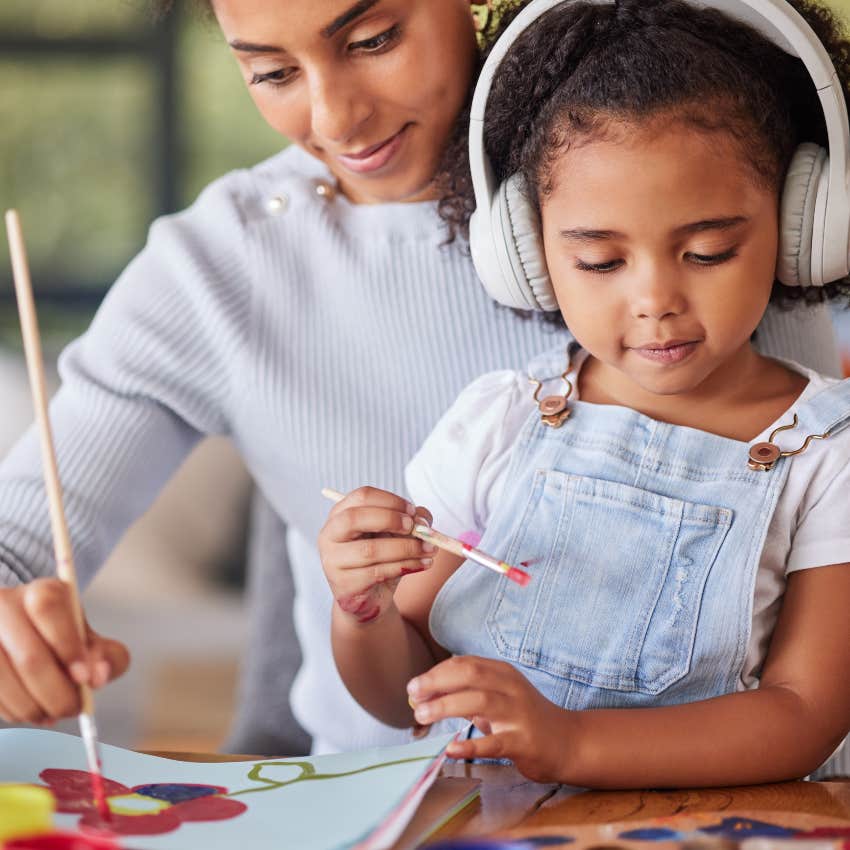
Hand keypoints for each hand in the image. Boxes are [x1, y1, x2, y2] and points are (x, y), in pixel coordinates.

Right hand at [0, 578, 129, 723]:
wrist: (19, 632)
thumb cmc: (59, 636)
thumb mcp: (86, 637)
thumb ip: (104, 655)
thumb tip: (98, 678)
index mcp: (41, 592)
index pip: (49, 609)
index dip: (68, 646)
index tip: (84, 678)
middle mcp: (4, 606)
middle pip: (29, 656)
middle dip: (57, 693)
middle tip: (74, 709)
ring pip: (4, 680)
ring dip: (33, 708)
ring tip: (53, 715)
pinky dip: (13, 711)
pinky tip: (30, 712)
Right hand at [319, 486, 433, 623]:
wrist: (370, 596)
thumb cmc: (381, 558)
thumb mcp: (396, 534)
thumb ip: (411, 521)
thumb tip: (422, 521)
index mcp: (340, 514)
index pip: (362, 496)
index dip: (390, 501)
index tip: (412, 511)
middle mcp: (330, 535)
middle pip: (355, 518)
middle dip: (390, 519)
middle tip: (415, 527)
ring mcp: (333, 561)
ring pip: (370, 550)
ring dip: (406, 548)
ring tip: (429, 549)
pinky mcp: (344, 585)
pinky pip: (377, 573)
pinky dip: (404, 566)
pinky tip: (421, 564)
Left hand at [407, 656, 569, 782]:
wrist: (569, 742)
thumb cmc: (526, 718)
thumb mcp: (499, 697)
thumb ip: (468, 694)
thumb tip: (428, 695)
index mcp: (503, 673)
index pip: (465, 664)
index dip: (436, 672)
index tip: (414, 686)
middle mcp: (510, 687)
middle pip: (469, 675)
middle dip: (436, 682)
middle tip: (413, 695)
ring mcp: (518, 714)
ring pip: (478, 702)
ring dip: (445, 707)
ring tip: (422, 715)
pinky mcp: (523, 742)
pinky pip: (494, 742)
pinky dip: (470, 745)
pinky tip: (450, 748)